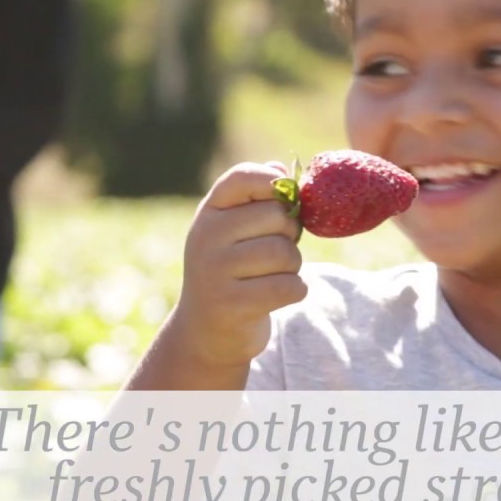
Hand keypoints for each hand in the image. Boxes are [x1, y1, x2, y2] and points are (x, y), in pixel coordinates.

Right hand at [174, 162, 307, 369]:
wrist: (206, 331)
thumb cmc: (233, 270)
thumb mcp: (236, 231)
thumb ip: (259, 199)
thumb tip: (282, 169)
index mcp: (209, 213)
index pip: (242, 177)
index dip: (273, 183)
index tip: (282, 200)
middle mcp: (205, 237)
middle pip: (277, 217)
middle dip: (290, 236)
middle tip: (276, 251)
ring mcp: (215, 272)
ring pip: (286, 254)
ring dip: (293, 267)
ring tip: (273, 275)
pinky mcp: (232, 305)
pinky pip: (289, 286)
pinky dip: (294, 291)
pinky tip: (276, 296)